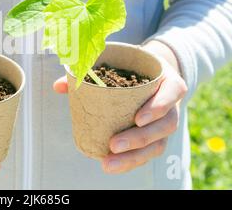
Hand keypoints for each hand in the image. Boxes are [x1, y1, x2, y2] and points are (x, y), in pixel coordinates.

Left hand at [53, 40, 186, 173]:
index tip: (137, 118)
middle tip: (113, 145)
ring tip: (108, 163)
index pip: (173, 92)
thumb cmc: (132, 69)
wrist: (151, 76)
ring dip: (134, 157)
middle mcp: (172, 105)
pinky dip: (131, 161)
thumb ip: (88, 73)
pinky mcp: (158, 138)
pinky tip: (112, 165)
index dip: (158, 106)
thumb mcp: (120, 64)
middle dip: (139, 138)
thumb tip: (58, 86)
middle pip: (165, 125)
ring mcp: (166, 124)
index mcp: (168, 81)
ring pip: (158, 144)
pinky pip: (148, 153)